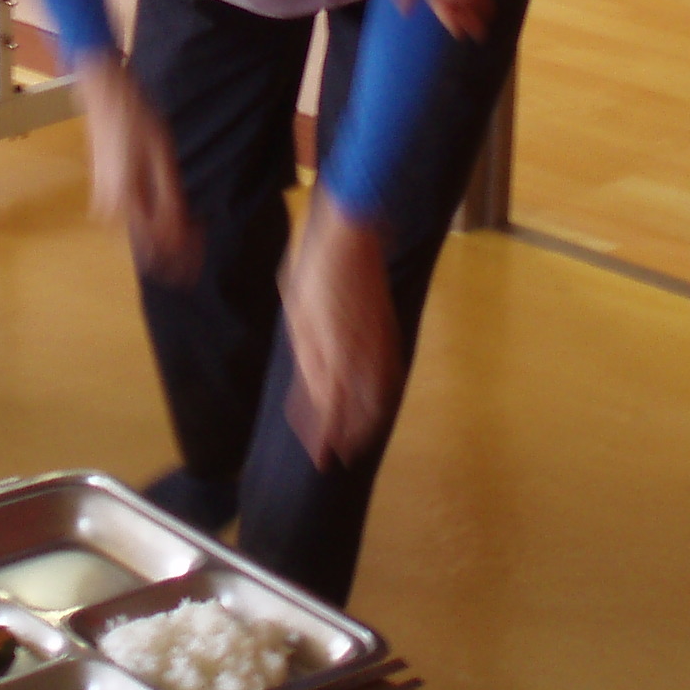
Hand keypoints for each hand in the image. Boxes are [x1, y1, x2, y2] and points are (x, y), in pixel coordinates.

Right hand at [73, 56, 196, 282]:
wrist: (105, 97)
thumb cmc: (137, 120)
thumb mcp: (162, 154)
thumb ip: (170, 195)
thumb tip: (182, 229)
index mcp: (128, 195)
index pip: (157, 241)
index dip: (180, 254)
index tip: (199, 257)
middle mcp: (112, 204)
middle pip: (145, 246)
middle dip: (172, 253)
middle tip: (197, 252)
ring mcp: (104, 200)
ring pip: (136, 235)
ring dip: (161, 240)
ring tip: (186, 234)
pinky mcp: (102, 194)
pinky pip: (127, 222)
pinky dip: (147, 226)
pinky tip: (165, 219)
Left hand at [282, 199, 401, 465]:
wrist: (353, 232)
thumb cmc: (314, 266)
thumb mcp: (298, 311)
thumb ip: (308, 353)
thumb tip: (315, 390)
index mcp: (330, 346)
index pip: (329, 405)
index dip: (325, 434)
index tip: (320, 457)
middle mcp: (358, 349)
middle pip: (357, 406)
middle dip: (348, 435)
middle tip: (338, 455)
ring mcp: (378, 340)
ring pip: (377, 393)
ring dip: (367, 420)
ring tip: (358, 438)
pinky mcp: (389, 328)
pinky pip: (391, 372)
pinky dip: (385, 394)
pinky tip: (379, 400)